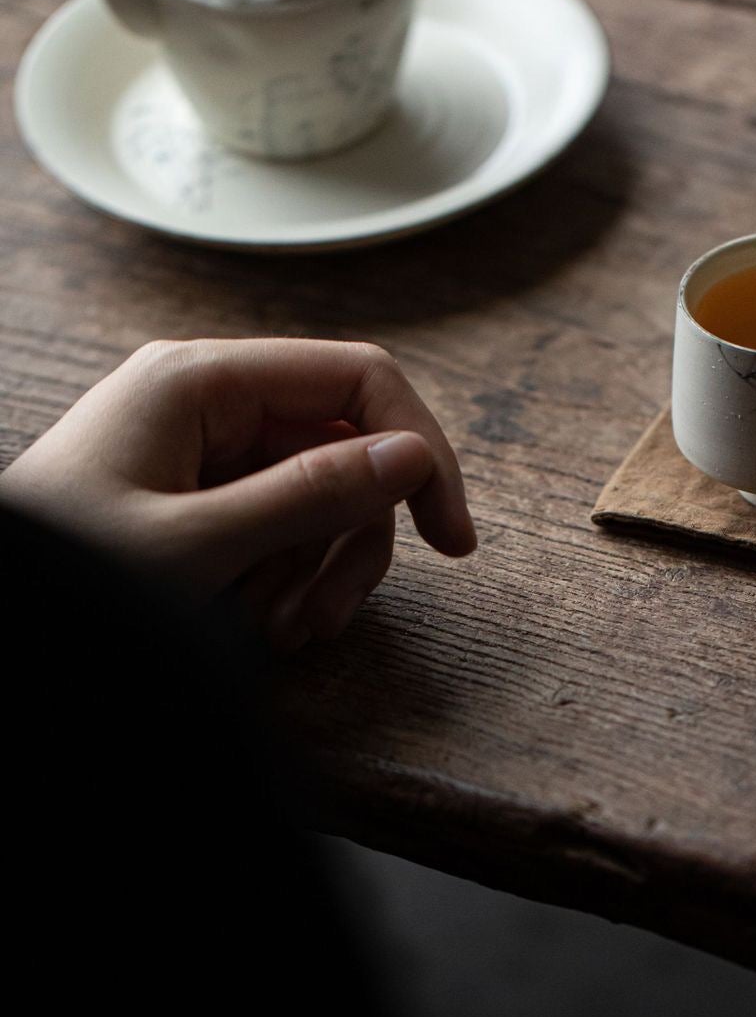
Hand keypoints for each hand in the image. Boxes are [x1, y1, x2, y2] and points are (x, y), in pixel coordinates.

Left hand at [0, 337, 475, 648]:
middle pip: (344, 448)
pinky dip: (285, 579)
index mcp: (200, 380)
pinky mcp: (195, 494)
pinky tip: (261, 628)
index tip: (449, 538)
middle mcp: (207, 401)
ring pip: (319, 495)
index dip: (419, 450)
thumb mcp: (198, 546)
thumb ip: (310, 496)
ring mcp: (201, 447)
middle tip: (331, 619)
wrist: (2, 626)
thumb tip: (412, 457)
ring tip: (284, 636)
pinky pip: (278, 524)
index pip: (357, 380)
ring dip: (318, 572)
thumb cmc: (68, 582)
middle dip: (351, 541)